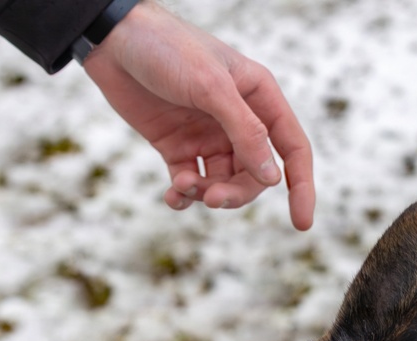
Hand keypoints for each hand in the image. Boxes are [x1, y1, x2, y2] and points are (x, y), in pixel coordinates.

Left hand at [84, 1, 314, 229]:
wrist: (115, 41)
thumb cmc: (168, 50)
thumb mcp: (212, 88)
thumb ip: (245, 132)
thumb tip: (272, 178)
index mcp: (258, 96)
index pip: (291, 148)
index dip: (301, 186)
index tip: (302, 223)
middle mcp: (237, 119)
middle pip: (254, 175)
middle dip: (237, 193)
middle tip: (214, 199)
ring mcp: (207, 135)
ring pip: (223, 184)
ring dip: (206, 194)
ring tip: (182, 185)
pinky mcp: (178, 147)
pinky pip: (191, 184)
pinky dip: (184, 195)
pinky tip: (173, 194)